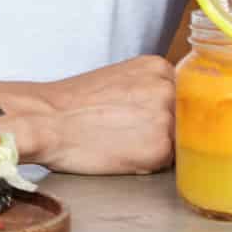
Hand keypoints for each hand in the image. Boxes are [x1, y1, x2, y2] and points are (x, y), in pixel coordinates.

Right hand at [32, 56, 174, 173]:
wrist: (45, 119)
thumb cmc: (73, 104)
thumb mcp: (119, 79)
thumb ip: (150, 88)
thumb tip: (174, 108)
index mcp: (157, 67)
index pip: (185, 94)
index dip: (166, 110)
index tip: (145, 118)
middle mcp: (168, 89)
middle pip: (186, 118)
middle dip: (165, 129)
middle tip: (129, 132)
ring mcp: (166, 118)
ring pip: (179, 141)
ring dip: (158, 147)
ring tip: (123, 142)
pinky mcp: (160, 148)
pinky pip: (167, 163)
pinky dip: (147, 163)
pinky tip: (122, 153)